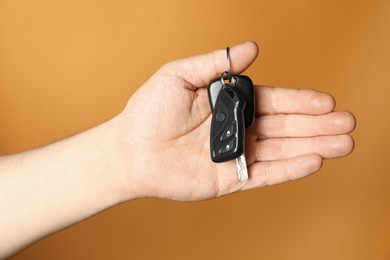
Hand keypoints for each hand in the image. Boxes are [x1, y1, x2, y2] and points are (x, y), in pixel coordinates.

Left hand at [116, 41, 354, 200]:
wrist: (130, 150)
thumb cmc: (149, 111)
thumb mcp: (179, 75)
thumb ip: (217, 62)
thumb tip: (252, 47)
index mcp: (229, 103)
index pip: (273, 100)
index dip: (301, 101)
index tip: (327, 101)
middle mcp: (237, 128)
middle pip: (285, 125)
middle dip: (318, 125)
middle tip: (348, 124)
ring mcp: (235, 154)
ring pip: (282, 150)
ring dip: (313, 146)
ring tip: (343, 143)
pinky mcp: (230, 178)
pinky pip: (265, 173)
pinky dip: (289, 168)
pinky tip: (313, 161)